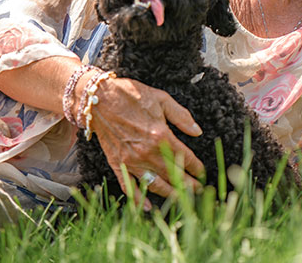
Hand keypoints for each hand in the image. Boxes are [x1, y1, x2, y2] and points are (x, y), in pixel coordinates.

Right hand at [81, 75, 204, 208]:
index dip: (196, 167)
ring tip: (181, 199)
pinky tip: (148, 207)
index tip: (202, 173)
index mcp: (161, 136)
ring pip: (154, 184)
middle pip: (173, 175)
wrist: (99, 99)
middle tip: (198, 190)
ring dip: (169, 194)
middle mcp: (147, 153)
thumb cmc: (131, 95)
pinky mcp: (117, 163)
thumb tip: (197, 131)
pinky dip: (138, 199)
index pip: (185, 157)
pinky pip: (129, 186)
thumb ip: (181, 116)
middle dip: (188, 184)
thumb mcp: (162, 99)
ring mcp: (131, 161)